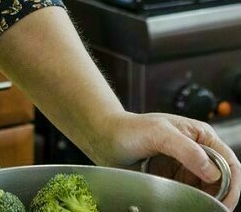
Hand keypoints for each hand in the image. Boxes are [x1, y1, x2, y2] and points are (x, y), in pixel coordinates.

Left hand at [86, 110, 240, 209]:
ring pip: (210, 189)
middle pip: (223, 179)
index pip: (229, 162)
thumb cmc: (128, 128)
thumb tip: (213, 171)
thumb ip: (185, 149)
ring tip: (194, 205)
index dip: (232, 184)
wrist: (105, 138)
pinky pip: (193, 193)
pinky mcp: (177, 178)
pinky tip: (185, 203)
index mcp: (200, 135)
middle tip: (210, 209)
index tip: (225, 202)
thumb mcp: (157, 132)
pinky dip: (193, 201)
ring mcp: (188, 166)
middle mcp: (198, 150)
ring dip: (205, 199)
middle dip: (220, 195)